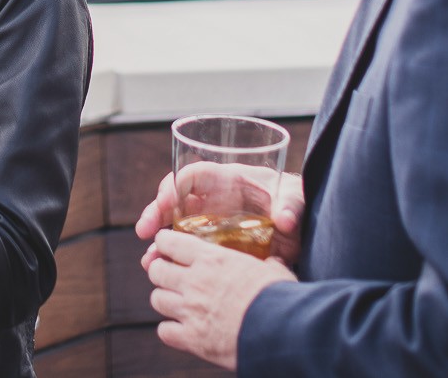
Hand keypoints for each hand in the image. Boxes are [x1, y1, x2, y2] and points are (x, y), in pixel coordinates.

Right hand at [135, 168, 304, 267]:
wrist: (302, 226)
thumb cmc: (294, 200)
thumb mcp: (295, 198)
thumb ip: (291, 206)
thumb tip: (285, 220)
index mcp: (228, 180)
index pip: (193, 176)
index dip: (175, 185)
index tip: (165, 201)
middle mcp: (213, 201)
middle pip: (175, 201)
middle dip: (156, 213)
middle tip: (145, 231)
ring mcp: (211, 224)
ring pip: (176, 229)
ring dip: (160, 243)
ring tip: (149, 262)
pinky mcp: (215, 247)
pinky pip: (188, 251)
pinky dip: (174, 260)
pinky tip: (164, 272)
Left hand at [140, 229, 292, 369]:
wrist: (282, 332)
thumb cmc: (280, 297)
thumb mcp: (274, 270)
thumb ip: (266, 264)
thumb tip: (273, 262)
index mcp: (212, 259)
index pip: (169, 242)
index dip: (164, 243)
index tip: (167, 246)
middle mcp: (194, 281)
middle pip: (156, 270)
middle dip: (160, 271)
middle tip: (170, 275)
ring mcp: (190, 310)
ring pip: (156, 299)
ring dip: (165, 300)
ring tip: (176, 302)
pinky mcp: (192, 338)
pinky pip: (164, 331)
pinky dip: (170, 330)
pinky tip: (181, 329)